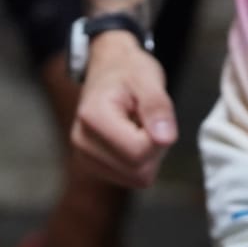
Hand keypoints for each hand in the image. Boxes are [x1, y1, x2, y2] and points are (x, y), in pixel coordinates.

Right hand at [71, 31, 176, 188]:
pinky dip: (141, 162)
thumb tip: (165, 138)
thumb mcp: (148, 78)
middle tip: (149, 120)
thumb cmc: (127, 70)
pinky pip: (131, 178)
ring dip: (149, 156)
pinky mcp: (94, 166)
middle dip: (154, 148)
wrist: (109, 68)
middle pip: (138, 171)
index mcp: (92, 117)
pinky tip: (133, 137)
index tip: (153, 115)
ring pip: (137, 178)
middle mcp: (83, 142)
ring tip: (140, 127)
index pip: (138, 151)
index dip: (157, 137)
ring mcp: (85, 157)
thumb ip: (157, 107)